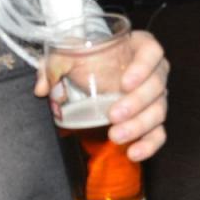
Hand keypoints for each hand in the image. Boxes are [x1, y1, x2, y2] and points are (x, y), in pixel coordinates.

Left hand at [36, 30, 169, 161]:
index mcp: (138, 47)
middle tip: (112, 115)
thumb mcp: (67, 54)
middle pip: (157, 85)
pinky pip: (158, 132)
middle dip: (136, 103)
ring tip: (116, 136)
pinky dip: (149, 145)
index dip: (143, 67)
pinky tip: (133, 153)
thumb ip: (53, 66)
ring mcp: (154, 96)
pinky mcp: (150, 118)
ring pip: (158, 111)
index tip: (124, 83)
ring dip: (139, 126)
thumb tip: (41, 88)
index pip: (151, 52)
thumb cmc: (85, 57)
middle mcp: (153, 70)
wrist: (89, 69)